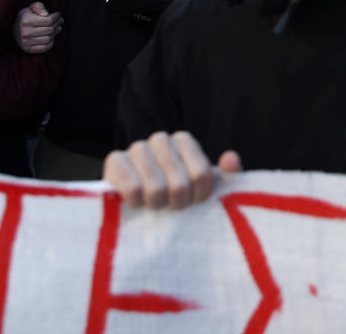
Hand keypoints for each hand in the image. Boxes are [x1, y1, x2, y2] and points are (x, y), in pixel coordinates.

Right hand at [13, 1, 62, 53]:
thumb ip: (39, 7)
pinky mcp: (27, 49)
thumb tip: (46, 14)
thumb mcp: (30, 8)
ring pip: (49, 39)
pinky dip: (51, 42)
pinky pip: (45, 48)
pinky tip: (51, 36)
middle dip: (57, 24)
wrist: (13, 28)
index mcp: (26, 20)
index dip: (57, 17)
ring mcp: (25, 42)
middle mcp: (25, 32)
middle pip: (50, 30)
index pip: (49, 21)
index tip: (58, 15)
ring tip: (57, 28)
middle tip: (60, 21)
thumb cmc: (25, 16)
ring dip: (55, 33)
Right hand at [103, 131, 241, 208]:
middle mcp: (160, 139)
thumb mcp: (205, 188)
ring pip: (156, 188)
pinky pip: (132, 189)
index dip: (200, 196)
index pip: (202, 174)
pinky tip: (136, 202)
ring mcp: (136, 148)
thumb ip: (226, 176)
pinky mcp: (114, 161)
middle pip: (180, 184)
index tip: (194, 201)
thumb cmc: (177, 195)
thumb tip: (231, 159)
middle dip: (177, 203)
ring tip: (154, 204)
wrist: (136, 206)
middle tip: (171, 205)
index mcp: (183, 140)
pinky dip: (136, 202)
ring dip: (157, 205)